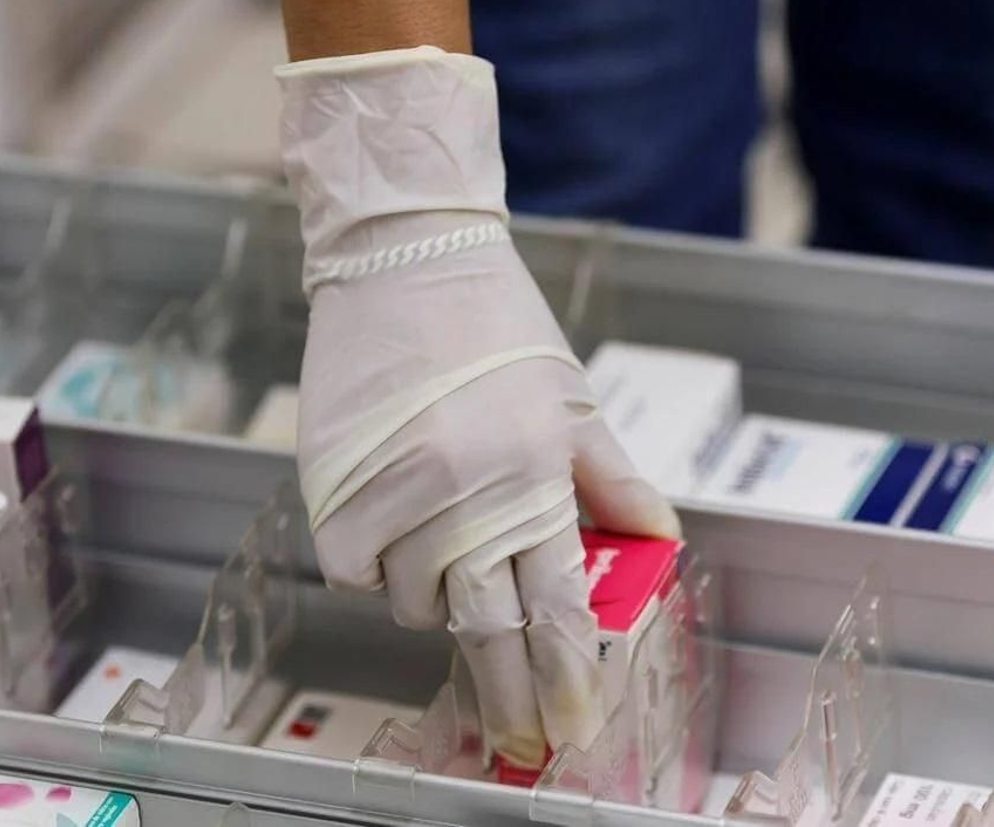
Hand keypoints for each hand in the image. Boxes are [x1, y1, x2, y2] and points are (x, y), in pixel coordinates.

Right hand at [278, 47, 678, 766]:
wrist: (404, 258)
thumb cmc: (496, 325)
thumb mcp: (570, 398)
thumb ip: (612, 478)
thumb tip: (659, 539)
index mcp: (534, 474)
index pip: (557, 604)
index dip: (563, 674)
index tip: (567, 725)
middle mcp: (465, 491)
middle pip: (485, 628)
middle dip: (504, 693)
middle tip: (512, 735)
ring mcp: (394, 490)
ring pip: (414, 601)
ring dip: (435, 596)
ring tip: (445, 545)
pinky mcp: (334, 481)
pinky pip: (350, 569)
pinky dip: (371, 566)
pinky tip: (391, 529)